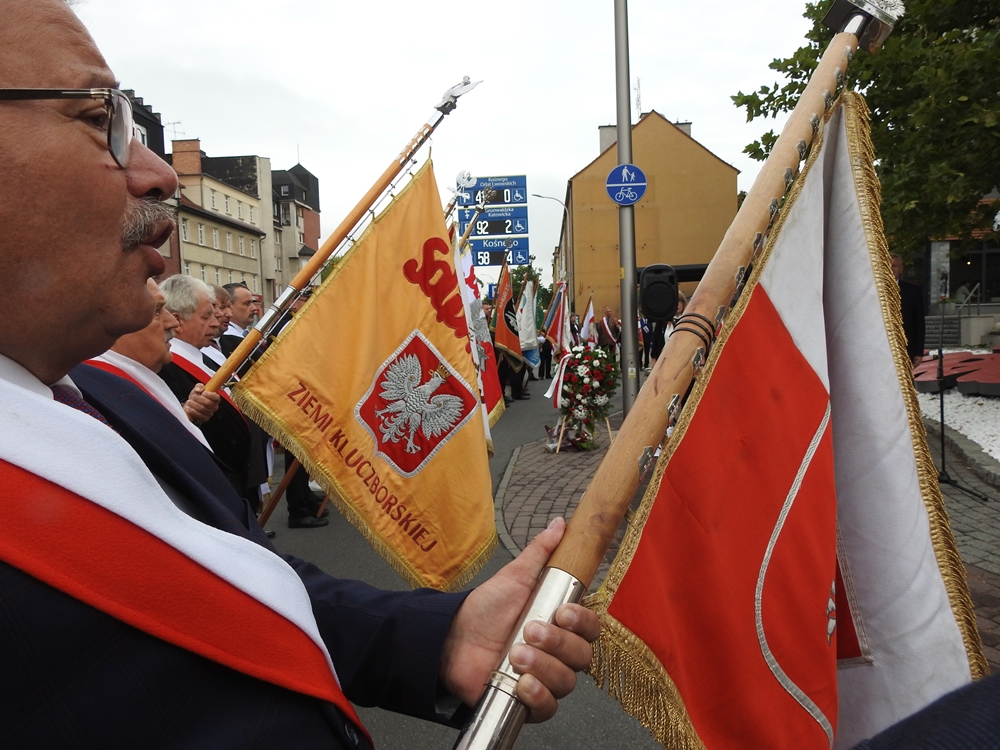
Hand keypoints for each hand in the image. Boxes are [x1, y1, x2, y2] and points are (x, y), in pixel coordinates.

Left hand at [183, 384, 219, 423]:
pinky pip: (198, 416)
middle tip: (193, 397)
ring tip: (189, 402)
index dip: (209, 395)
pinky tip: (189, 408)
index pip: (216, 397)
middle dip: (198, 399)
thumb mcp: (197, 389)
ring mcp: (209, 414)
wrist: (190, 406)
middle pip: (208, 403)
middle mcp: (214, 407)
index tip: (203, 393)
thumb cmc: (195, 398)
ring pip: (202, 409)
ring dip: (193, 404)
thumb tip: (199, 389)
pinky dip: (192, 411)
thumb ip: (199, 386)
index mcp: (215, 399)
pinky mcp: (204, 419)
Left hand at [439, 518, 599, 721]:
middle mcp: (558, 653)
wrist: (450, 640)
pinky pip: (549, 708)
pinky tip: (521, 682)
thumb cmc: (484, 609)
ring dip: (543, 666)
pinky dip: (539, 696)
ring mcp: (545, 678)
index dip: (582, 622)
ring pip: (567, 682)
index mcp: (560, 624)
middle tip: (529, 630)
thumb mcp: (514, 576)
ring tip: (514, 654)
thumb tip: (560, 523)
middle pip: (582, 656)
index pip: (591, 628)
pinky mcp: (529, 702)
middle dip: (558, 643)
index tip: (562, 611)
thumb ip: (540, 552)